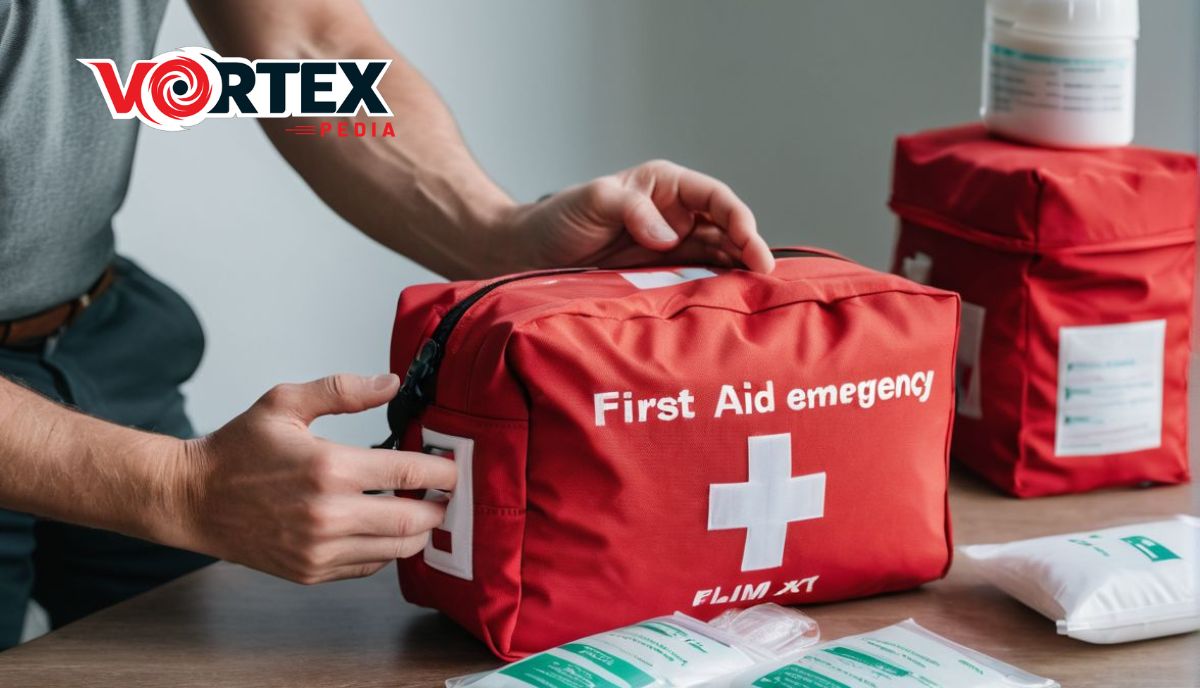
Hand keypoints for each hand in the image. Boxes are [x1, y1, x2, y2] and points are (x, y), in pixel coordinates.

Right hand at [172, 373, 454, 583]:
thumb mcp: (286, 402)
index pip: (411, 473)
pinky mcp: (311, 571)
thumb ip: (344, 390)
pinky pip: (370, 567)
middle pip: (415, 520)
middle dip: (440, 506)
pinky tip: (385, 528)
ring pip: (398, 550)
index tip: (453, 465)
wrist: (192, 498)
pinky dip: (387, 549)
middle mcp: (329, 514)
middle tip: (447, 492)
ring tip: (422, 510)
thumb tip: (392, 383)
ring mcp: (320, 549)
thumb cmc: (237, 450)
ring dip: (420, 531)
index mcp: (328, 468)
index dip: (443, 470)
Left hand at [496, 159, 774, 274]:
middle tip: (764, 275)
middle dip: (748, 246)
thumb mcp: (592, 201)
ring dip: (737, 269)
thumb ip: (630, 210)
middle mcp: (675, 212)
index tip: (750, 243)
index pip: (714, 197)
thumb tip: (668, 234)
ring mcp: (671, 244)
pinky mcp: (662, 272)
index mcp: (664, 185)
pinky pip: (697, 277)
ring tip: (755, 291)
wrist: (531, 253)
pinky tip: (728, 300)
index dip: (738, 218)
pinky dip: (715, 286)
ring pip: (717, 254)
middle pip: (725, 227)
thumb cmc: (559, 218)